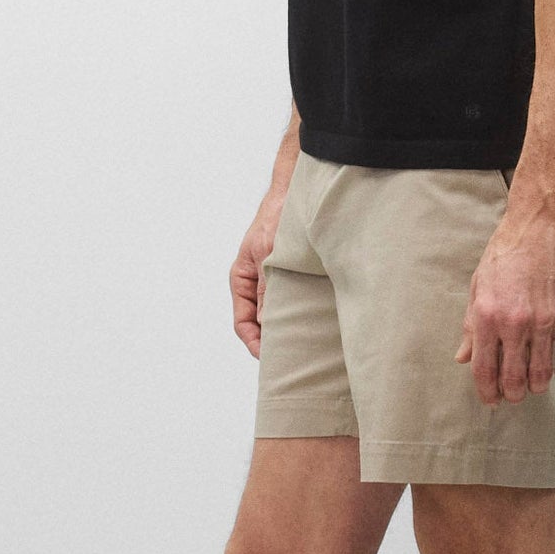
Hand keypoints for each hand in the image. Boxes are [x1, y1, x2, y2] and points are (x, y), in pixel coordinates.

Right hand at [230, 190, 288, 357]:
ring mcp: (273, 281)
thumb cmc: (276, 217)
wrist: (295, 194)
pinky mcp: (292, 278)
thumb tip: (268, 323)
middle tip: (290, 358)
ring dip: (287, 328)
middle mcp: (255, 284)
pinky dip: (299, 314)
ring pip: (276, 315)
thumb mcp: (267, 255)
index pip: (242, 322)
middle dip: (272, 341)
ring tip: (304, 345)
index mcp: (241, 279)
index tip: (269, 358)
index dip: (254, 343)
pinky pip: (291, 303)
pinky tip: (313, 323)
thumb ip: (267, 289)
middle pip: (259, 323)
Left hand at [455, 206, 554, 403]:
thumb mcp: (478, 286)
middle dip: (513, 393)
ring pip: (542, 373)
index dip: (487, 392)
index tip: (491, 400)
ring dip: (537, 385)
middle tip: (514, 394)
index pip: (484, 369)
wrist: (544, 223)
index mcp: (488, 315)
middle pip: (514, 378)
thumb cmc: (509, 250)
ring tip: (534, 384)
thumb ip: (471, 325)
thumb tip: (463, 357)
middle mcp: (516, 322)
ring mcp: (546, 320)